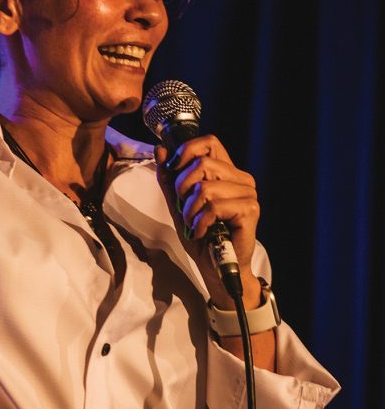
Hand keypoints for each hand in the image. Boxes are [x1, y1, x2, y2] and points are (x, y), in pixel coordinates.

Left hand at [155, 134, 261, 306]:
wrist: (215, 266)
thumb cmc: (200, 234)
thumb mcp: (177, 202)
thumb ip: (168, 176)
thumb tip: (160, 148)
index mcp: (226, 172)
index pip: (209, 142)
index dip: (187, 151)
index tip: (174, 170)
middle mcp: (241, 179)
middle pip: (203, 163)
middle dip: (183, 187)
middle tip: (185, 208)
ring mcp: (248, 194)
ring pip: (206, 187)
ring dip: (190, 209)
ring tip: (194, 222)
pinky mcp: (250, 210)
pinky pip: (213, 206)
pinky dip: (199, 221)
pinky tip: (201, 231)